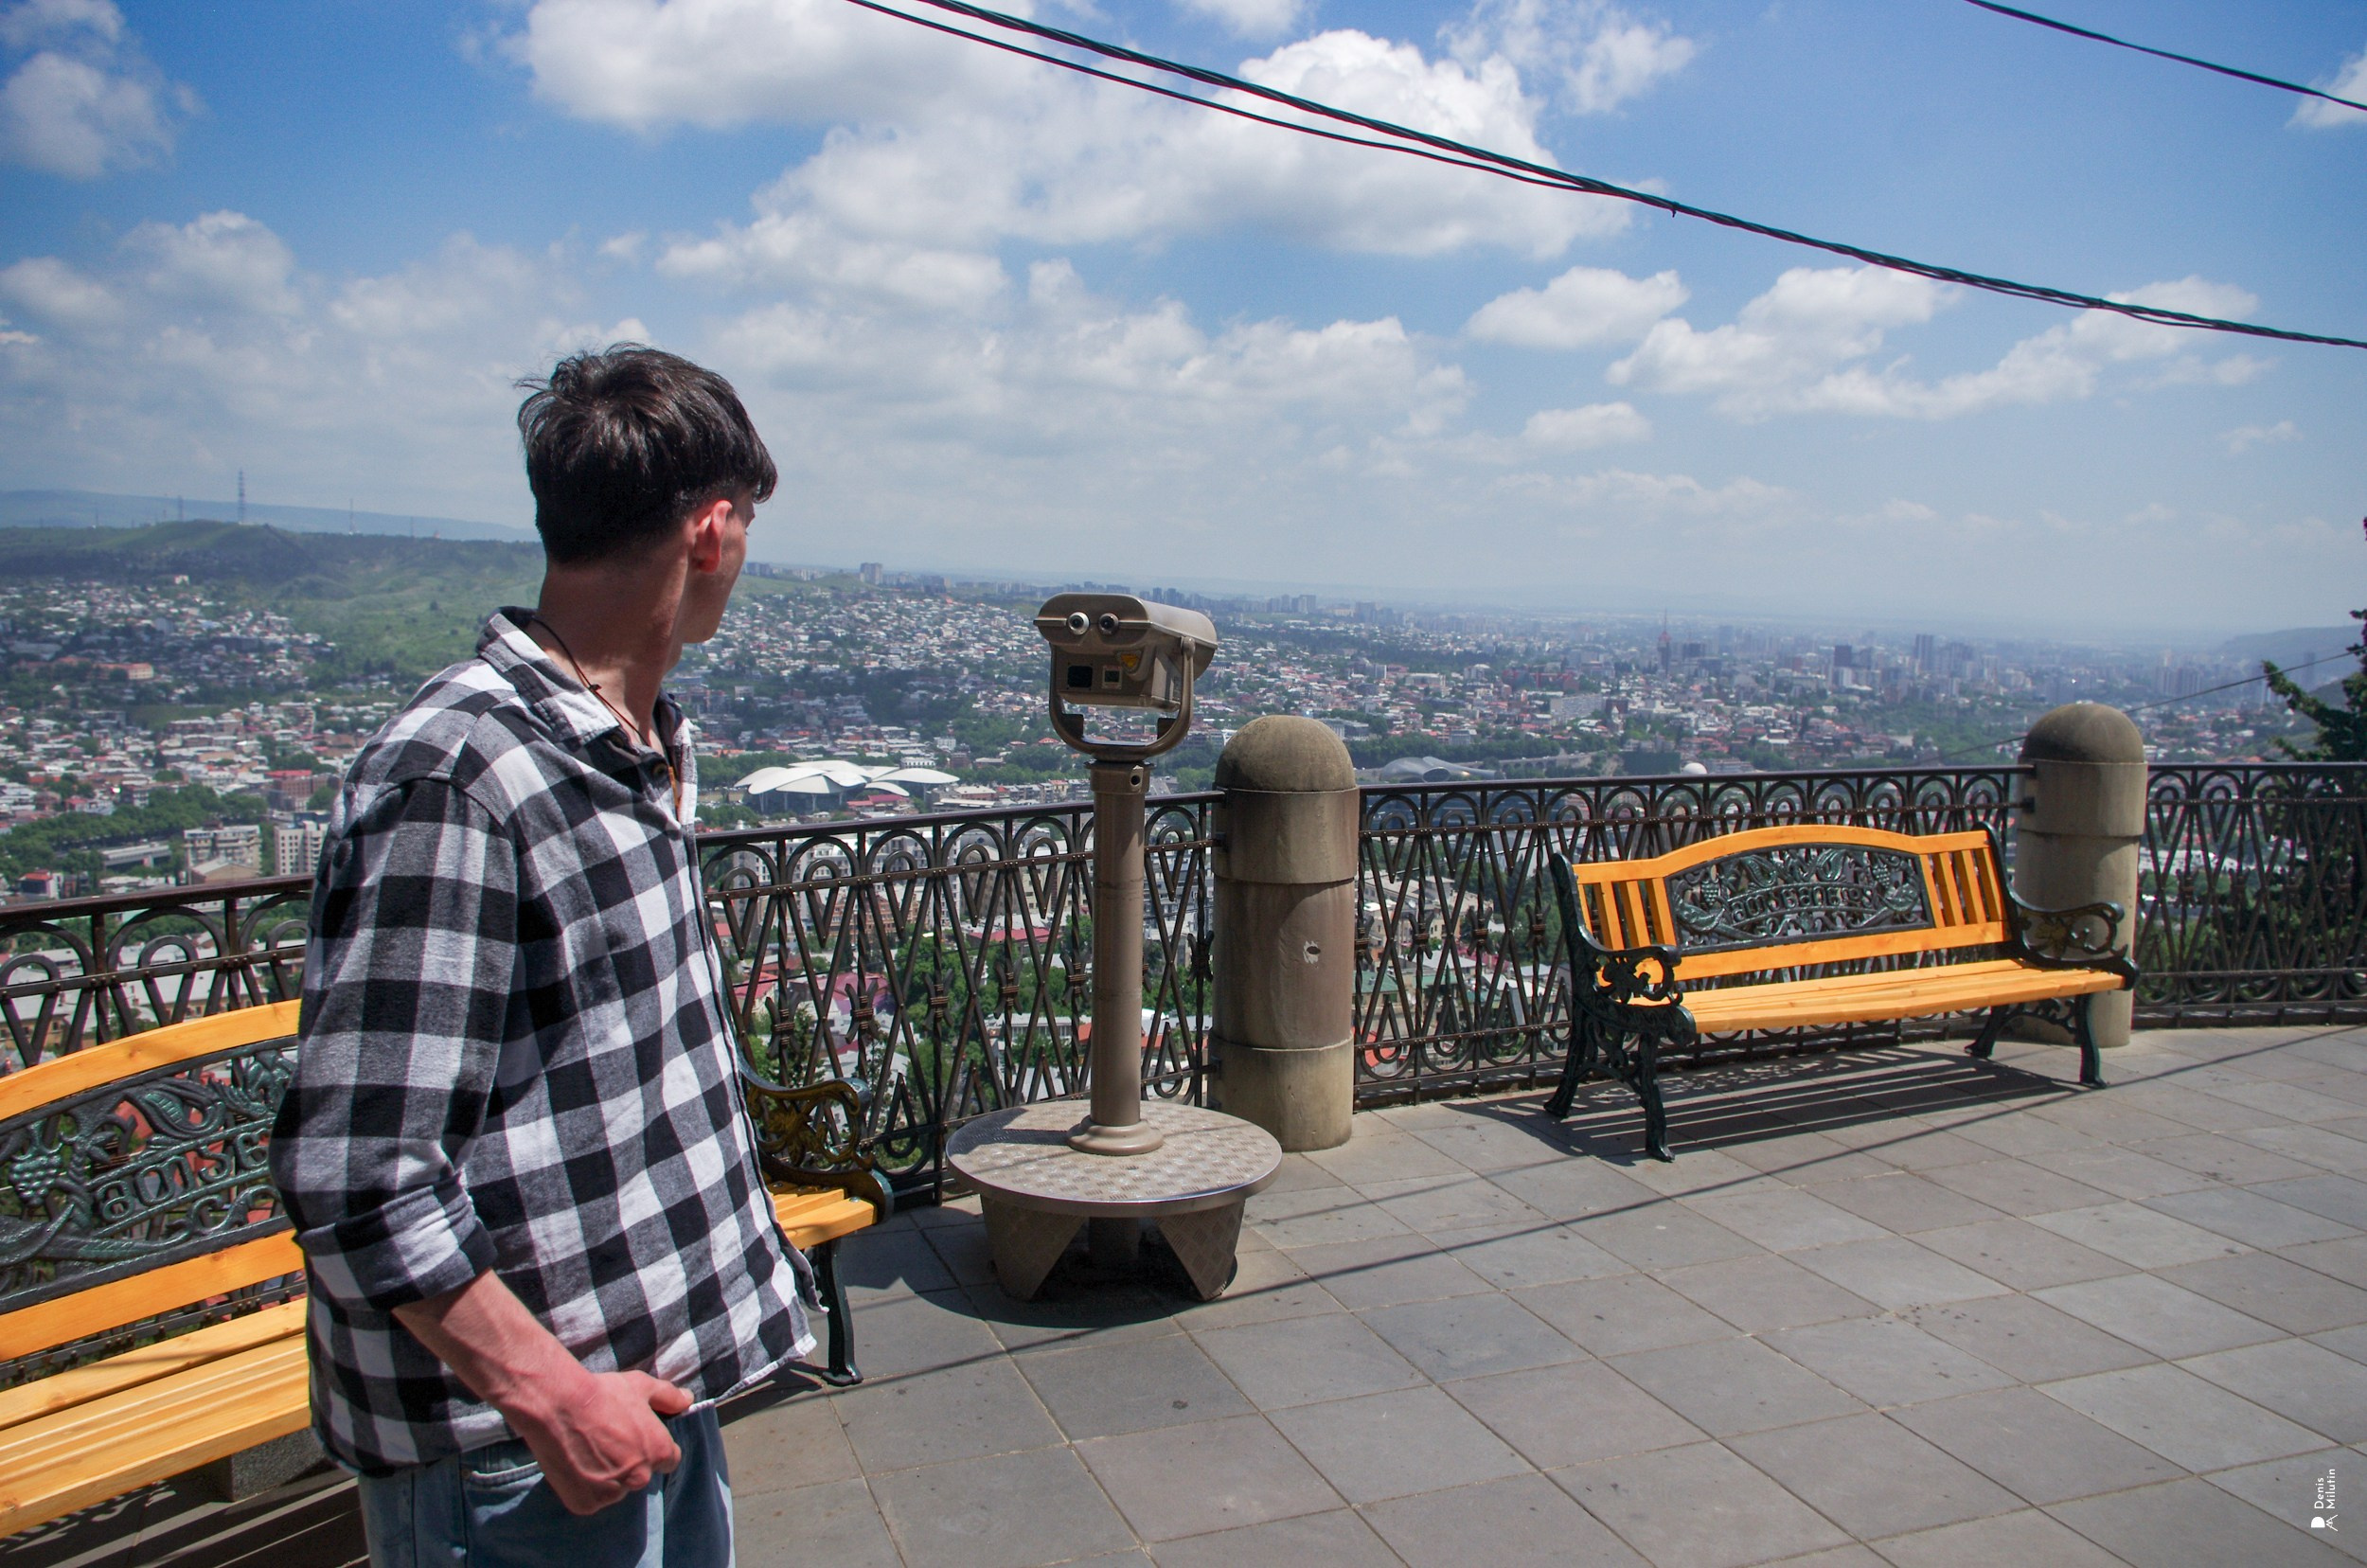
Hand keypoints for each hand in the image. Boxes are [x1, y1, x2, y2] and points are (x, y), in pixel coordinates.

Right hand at [505, 1368, 692, 1515]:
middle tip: (607, 1441)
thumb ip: (669, 1397)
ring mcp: (612, 1494)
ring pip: (615, 1489)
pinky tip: (575, 1464)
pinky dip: (585, 1487)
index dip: (653, 1449)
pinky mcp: (586, 1504)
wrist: (558, 1405)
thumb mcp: (642, 1387)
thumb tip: (687, 1400)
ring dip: (607, 1477)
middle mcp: (639, 1478)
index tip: (636, 1439)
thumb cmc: (603, 1393)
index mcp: (659, 1452)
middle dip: (629, 1463)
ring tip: (588, 1450)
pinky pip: (591, 1499)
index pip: (669, 1460)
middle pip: (640, 1476)